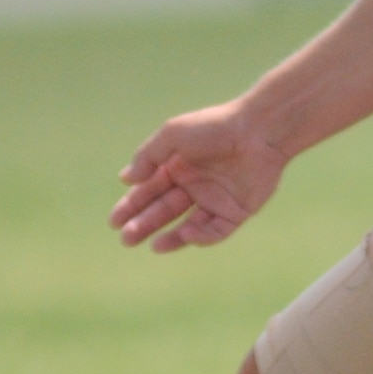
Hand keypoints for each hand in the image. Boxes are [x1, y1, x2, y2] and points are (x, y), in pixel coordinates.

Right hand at [109, 101, 288, 252]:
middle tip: (126, 238)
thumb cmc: (214, 128)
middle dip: (144, 224)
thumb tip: (125, 179)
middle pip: (164, 211)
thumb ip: (148, 157)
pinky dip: (200, 236)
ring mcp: (215, 200)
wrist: (258, 132)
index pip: (149, 191)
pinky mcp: (236, 212)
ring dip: (169, 236)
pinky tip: (186, 234)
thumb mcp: (173, 135)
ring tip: (151, 245)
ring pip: (187, 225)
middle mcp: (195, 185)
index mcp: (178, 166)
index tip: (114, 221)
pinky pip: (215, 231)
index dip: (131, 207)